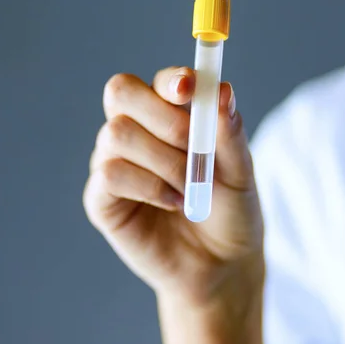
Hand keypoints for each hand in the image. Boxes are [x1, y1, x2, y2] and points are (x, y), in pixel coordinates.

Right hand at [83, 67, 263, 343]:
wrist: (222, 264)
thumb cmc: (232, 211)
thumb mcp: (241, 172)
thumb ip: (230, 133)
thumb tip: (222, 90)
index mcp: (171, 116)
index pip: (158, 82)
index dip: (171, 80)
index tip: (190, 89)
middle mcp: (138, 132)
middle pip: (121, 92)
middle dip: (162, 116)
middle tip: (194, 146)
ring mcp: (115, 162)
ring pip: (118, 133)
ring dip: (165, 160)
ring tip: (191, 187)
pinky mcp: (102, 198)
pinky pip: (110, 173)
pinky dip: (148, 186)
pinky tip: (173, 202)